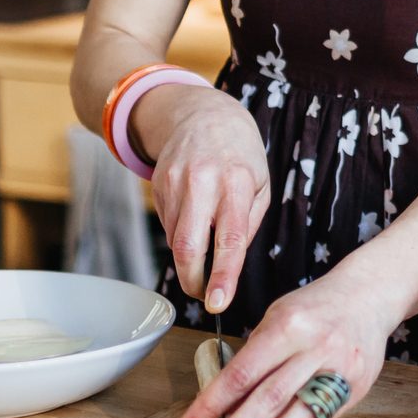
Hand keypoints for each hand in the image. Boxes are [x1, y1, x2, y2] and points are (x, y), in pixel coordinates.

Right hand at [133, 84, 269, 312]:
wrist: (202, 115)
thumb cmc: (240, 155)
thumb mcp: (260, 184)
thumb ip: (248, 224)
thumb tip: (231, 263)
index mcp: (236, 182)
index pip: (229, 239)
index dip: (222, 275)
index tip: (217, 303)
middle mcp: (202, 182)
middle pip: (187, 247)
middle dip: (192, 281)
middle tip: (204, 295)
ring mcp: (175, 183)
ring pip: (175, 240)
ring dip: (189, 257)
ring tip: (206, 242)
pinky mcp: (157, 186)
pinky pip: (167, 226)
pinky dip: (181, 234)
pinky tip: (194, 217)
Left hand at [177, 270, 401, 417]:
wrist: (370, 295)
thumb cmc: (315, 308)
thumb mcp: (278, 317)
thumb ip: (256, 356)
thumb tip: (226, 402)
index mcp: (288, 325)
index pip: (242, 372)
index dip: (212, 403)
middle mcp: (316, 347)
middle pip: (270, 398)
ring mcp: (340, 370)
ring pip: (299, 414)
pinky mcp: (357, 387)